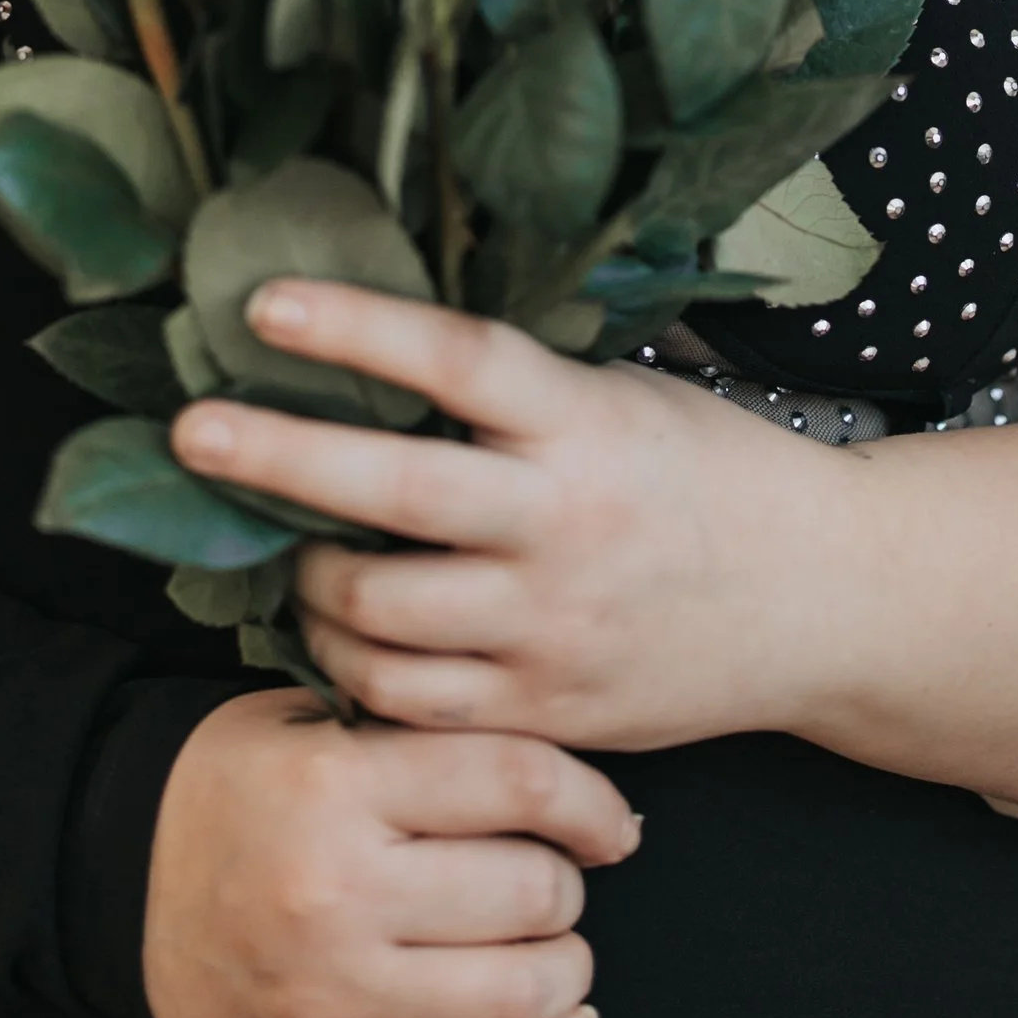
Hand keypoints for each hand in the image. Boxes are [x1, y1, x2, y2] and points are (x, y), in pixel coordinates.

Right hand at [140, 685, 635, 1017]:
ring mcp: (334, 995)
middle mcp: (339, 893)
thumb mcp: (317, 718)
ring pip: (515, 996)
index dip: (591, 801)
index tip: (610, 821)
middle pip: (530, 892)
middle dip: (568, 882)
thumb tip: (566, 781)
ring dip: (564, 970)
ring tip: (553, 943)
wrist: (118, 867)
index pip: (518, 783)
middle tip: (556, 871)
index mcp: (339, 786)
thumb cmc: (236, 781)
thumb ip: (426, 737)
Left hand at [171, 284, 843, 747]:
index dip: (355, 329)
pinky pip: (413, 702)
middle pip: (392, 493)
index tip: (263, 305)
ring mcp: (554, 626)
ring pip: (382, 613)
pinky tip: (344, 636)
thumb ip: (515, 393)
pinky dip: (356, 669)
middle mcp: (565, 524)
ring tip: (292, 552)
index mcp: (585, 423)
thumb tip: (369, 348)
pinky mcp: (549, 711)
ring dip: (310, 581)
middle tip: (193, 432)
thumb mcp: (623, 398)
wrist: (823, 599)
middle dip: (279, 459)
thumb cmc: (707, 473)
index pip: (456, 360)